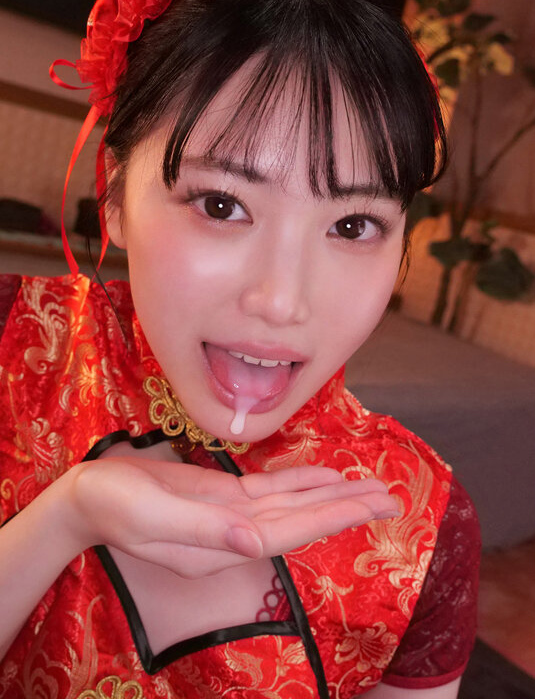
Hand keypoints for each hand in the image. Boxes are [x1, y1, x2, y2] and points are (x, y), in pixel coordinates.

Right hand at [66, 458, 398, 577]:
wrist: (87, 498)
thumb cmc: (113, 506)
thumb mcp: (152, 518)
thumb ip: (202, 531)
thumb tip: (254, 543)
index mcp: (222, 543)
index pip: (290, 531)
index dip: (332, 517)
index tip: (372, 507)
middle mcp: (235, 533)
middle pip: (301, 519)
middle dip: (346, 507)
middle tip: (391, 497)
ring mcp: (230, 515)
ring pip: (291, 503)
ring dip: (330, 494)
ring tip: (370, 486)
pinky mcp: (221, 497)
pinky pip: (270, 489)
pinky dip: (299, 481)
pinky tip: (322, 475)